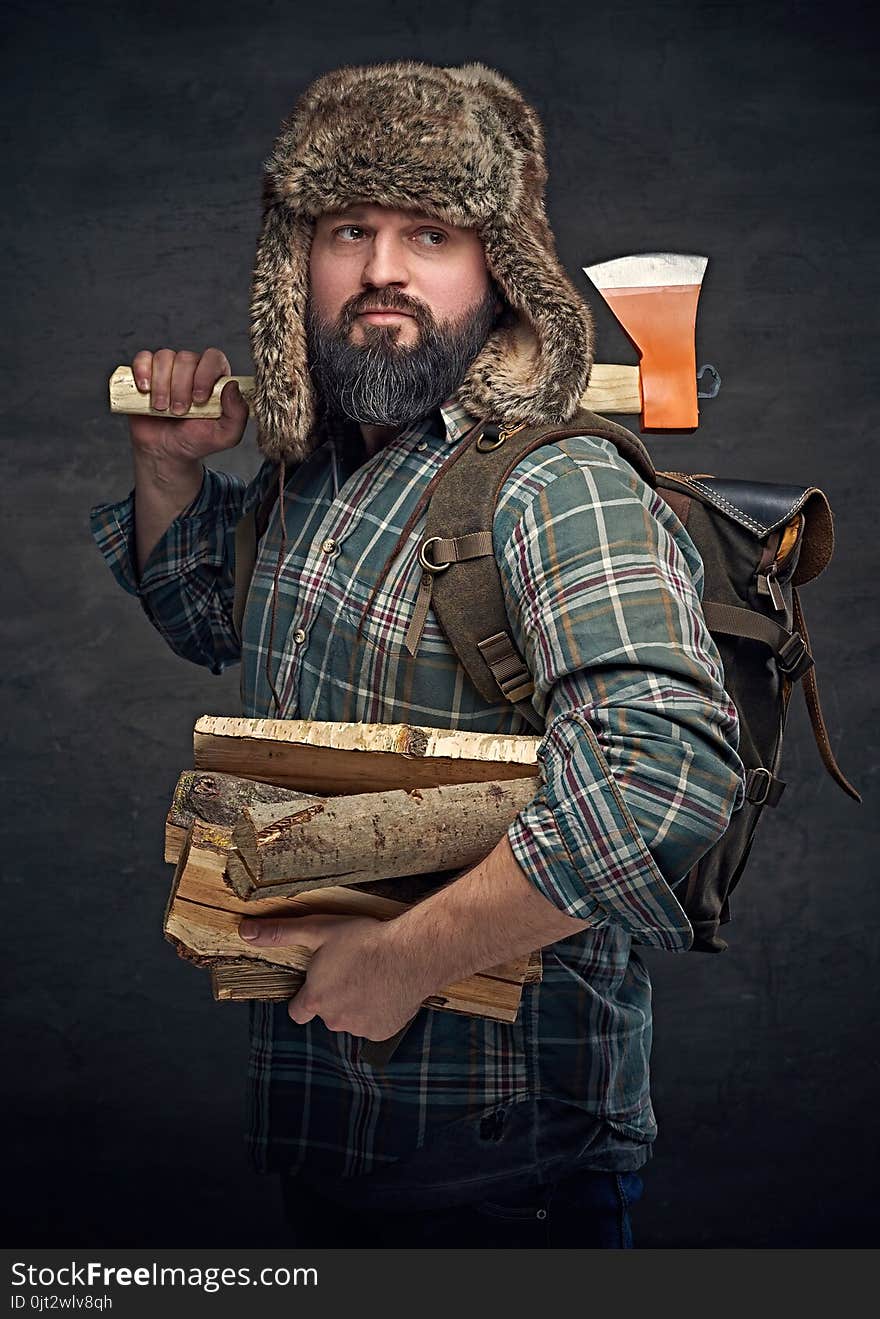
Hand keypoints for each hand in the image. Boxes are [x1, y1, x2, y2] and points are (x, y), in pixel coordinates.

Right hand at [128, 347, 247, 465]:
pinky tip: (145, 390)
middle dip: (181, 387)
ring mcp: (168, 368)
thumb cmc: (197, 440)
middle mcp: (193, 368)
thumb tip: (233, 386)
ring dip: (162, 385)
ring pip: (164, 357)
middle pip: (186, 358)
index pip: (213, 357)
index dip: (205, 374)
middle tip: (179, 411)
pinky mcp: (146, 372)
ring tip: (161, 408)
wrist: (167, 451)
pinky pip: (143, 358)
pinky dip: (142, 372)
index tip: (199, 399)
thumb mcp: (225, 435)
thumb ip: (238, 414)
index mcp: (215, 378)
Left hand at [238, 913, 427, 1040]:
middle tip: (351, 970)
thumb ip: (280, 933)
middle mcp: (334, 1020)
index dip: (305, 997)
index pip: (298, 1011)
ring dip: (357, 1003)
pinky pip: (375, 1023)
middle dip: (335, 997)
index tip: (319, 982)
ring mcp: (360, 1028)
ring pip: (352, 1018)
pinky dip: (379, 1010)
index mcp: (315, 1000)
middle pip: (327, 1013)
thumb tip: (244, 932)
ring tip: (371, 976)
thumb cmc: (364, 940)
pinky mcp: (384, 1031)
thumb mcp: (318, 930)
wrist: (411, 955)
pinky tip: (387, 988)